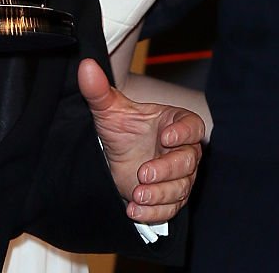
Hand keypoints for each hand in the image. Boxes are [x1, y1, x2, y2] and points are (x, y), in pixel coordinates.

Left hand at [78, 58, 203, 223]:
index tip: (165, 137)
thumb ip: (99, 89)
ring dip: (160, 195)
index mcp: (174, 123)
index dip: (183, 133)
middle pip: (188, 161)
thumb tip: (86, 66)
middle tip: (143, 173)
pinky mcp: (170, 198)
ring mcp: (178, 176)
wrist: (115, 156)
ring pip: (181, 188)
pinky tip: (135, 210)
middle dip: (167, 170)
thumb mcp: (108, 109)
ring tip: (138, 195)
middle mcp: (182, 150)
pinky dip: (154, 213)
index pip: (192, 127)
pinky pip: (171, 209)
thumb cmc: (120, 128)